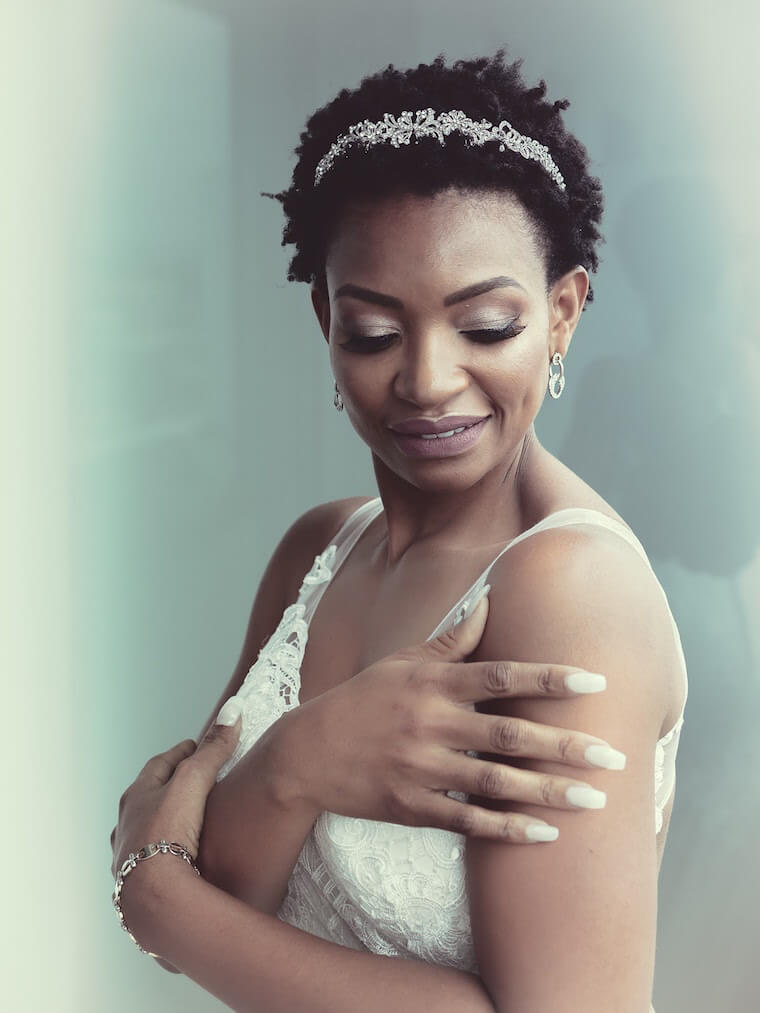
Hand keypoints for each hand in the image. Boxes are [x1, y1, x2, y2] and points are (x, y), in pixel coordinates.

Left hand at [110, 712, 241, 967]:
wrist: (153, 896)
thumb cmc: (169, 833)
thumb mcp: (194, 782)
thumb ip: (213, 749)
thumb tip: (232, 708)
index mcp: (137, 796)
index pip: (160, 764)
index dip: (181, 752)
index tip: (195, 745)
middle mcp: (127, 824)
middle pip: (150, 797)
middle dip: (170, 786)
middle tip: (193, 778)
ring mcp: (130, 856)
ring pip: (147, 829)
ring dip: (164, 821)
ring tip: (186, 819)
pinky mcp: (139, 884)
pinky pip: (153, 859)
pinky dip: (166, 851)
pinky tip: (180, 859)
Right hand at [270, 596, 625, 842]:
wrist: (308, 752)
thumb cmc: (365, 698)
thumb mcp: (404, 660)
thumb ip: (454, 638)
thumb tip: (491, 599)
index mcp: (433, 682)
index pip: (501, 675)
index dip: (549, 678)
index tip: (596, 681)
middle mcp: (431, 722)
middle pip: (509, 733)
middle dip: (565, 745)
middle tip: (614, 756)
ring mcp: (421, 768)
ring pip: (495, 782)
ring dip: (548, 793)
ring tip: (594, 800)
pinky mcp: (412, 807)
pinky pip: (468, 821)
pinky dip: (507, 830)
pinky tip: (546, 834)